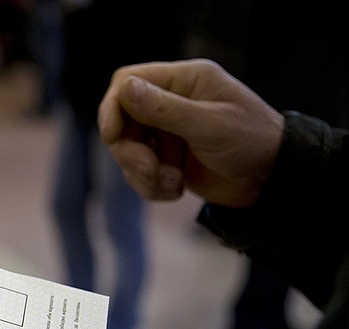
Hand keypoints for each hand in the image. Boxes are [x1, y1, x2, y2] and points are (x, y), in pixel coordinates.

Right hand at [98, 59, 284, 206]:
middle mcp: (171, 102)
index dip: (113, 107)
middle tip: (150, 169)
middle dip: (130, 150)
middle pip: (122, 120)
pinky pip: (138, 173)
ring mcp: (166, 132)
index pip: (129, 81)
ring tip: (171, 184)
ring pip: (128, 150)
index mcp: (184, 80)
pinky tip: (176, 190)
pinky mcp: (165, 159)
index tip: (113, 136)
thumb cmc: (251, 142)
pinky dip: (151, 186)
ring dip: (143, 173)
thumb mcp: (210, 125)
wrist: (271, 181)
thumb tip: (125, 88)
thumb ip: (166, 109)